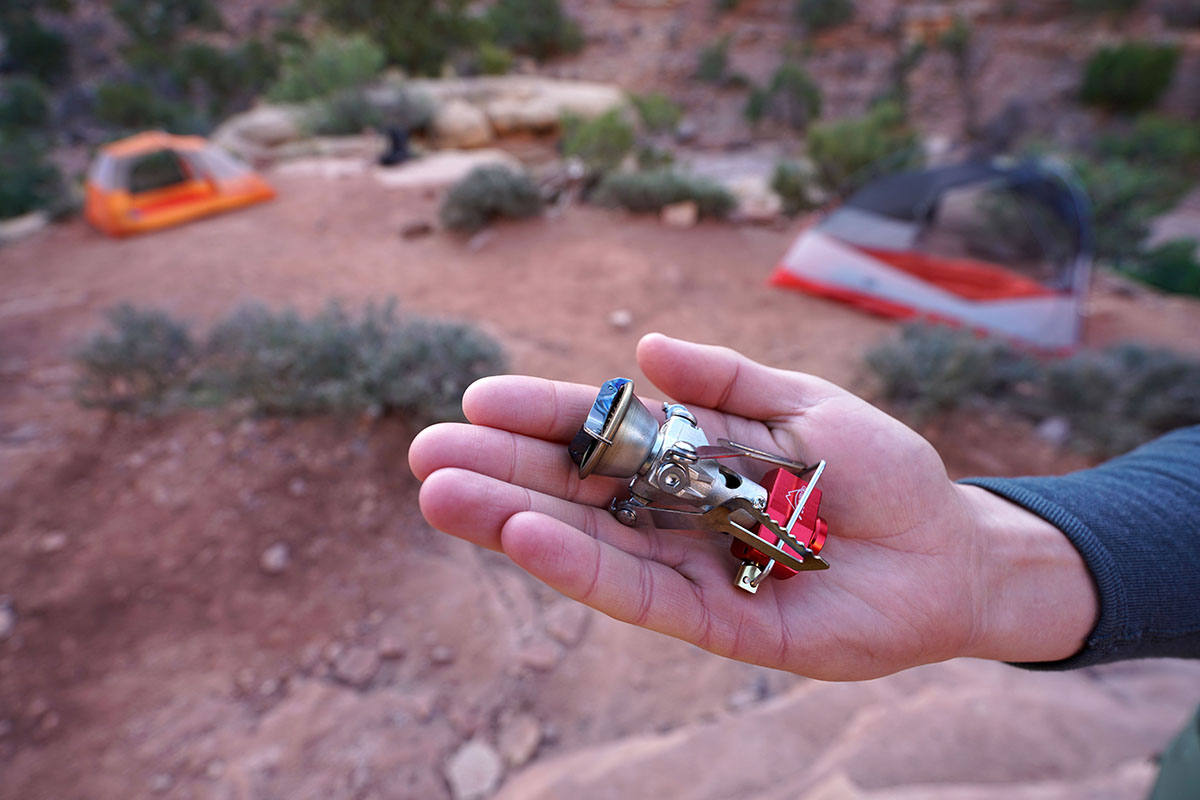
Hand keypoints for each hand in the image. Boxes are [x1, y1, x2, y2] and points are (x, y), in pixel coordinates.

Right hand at [409, 334, 1096, 679]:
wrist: (952, 551)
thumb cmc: (882, 473)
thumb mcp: (806, 405)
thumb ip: (729, 382)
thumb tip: (643, 348)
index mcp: (691, 459)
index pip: (604, 436)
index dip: (544, 417)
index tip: (477, 398)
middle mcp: (678, 516)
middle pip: (578, 494)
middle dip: (502, 473)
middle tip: (422, 455)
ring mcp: (695, 571)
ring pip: (594, 547)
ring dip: (519, 524)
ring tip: (446, 498)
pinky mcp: (723, 624)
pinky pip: (646, 598)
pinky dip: (586, 571)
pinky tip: (529, 541)